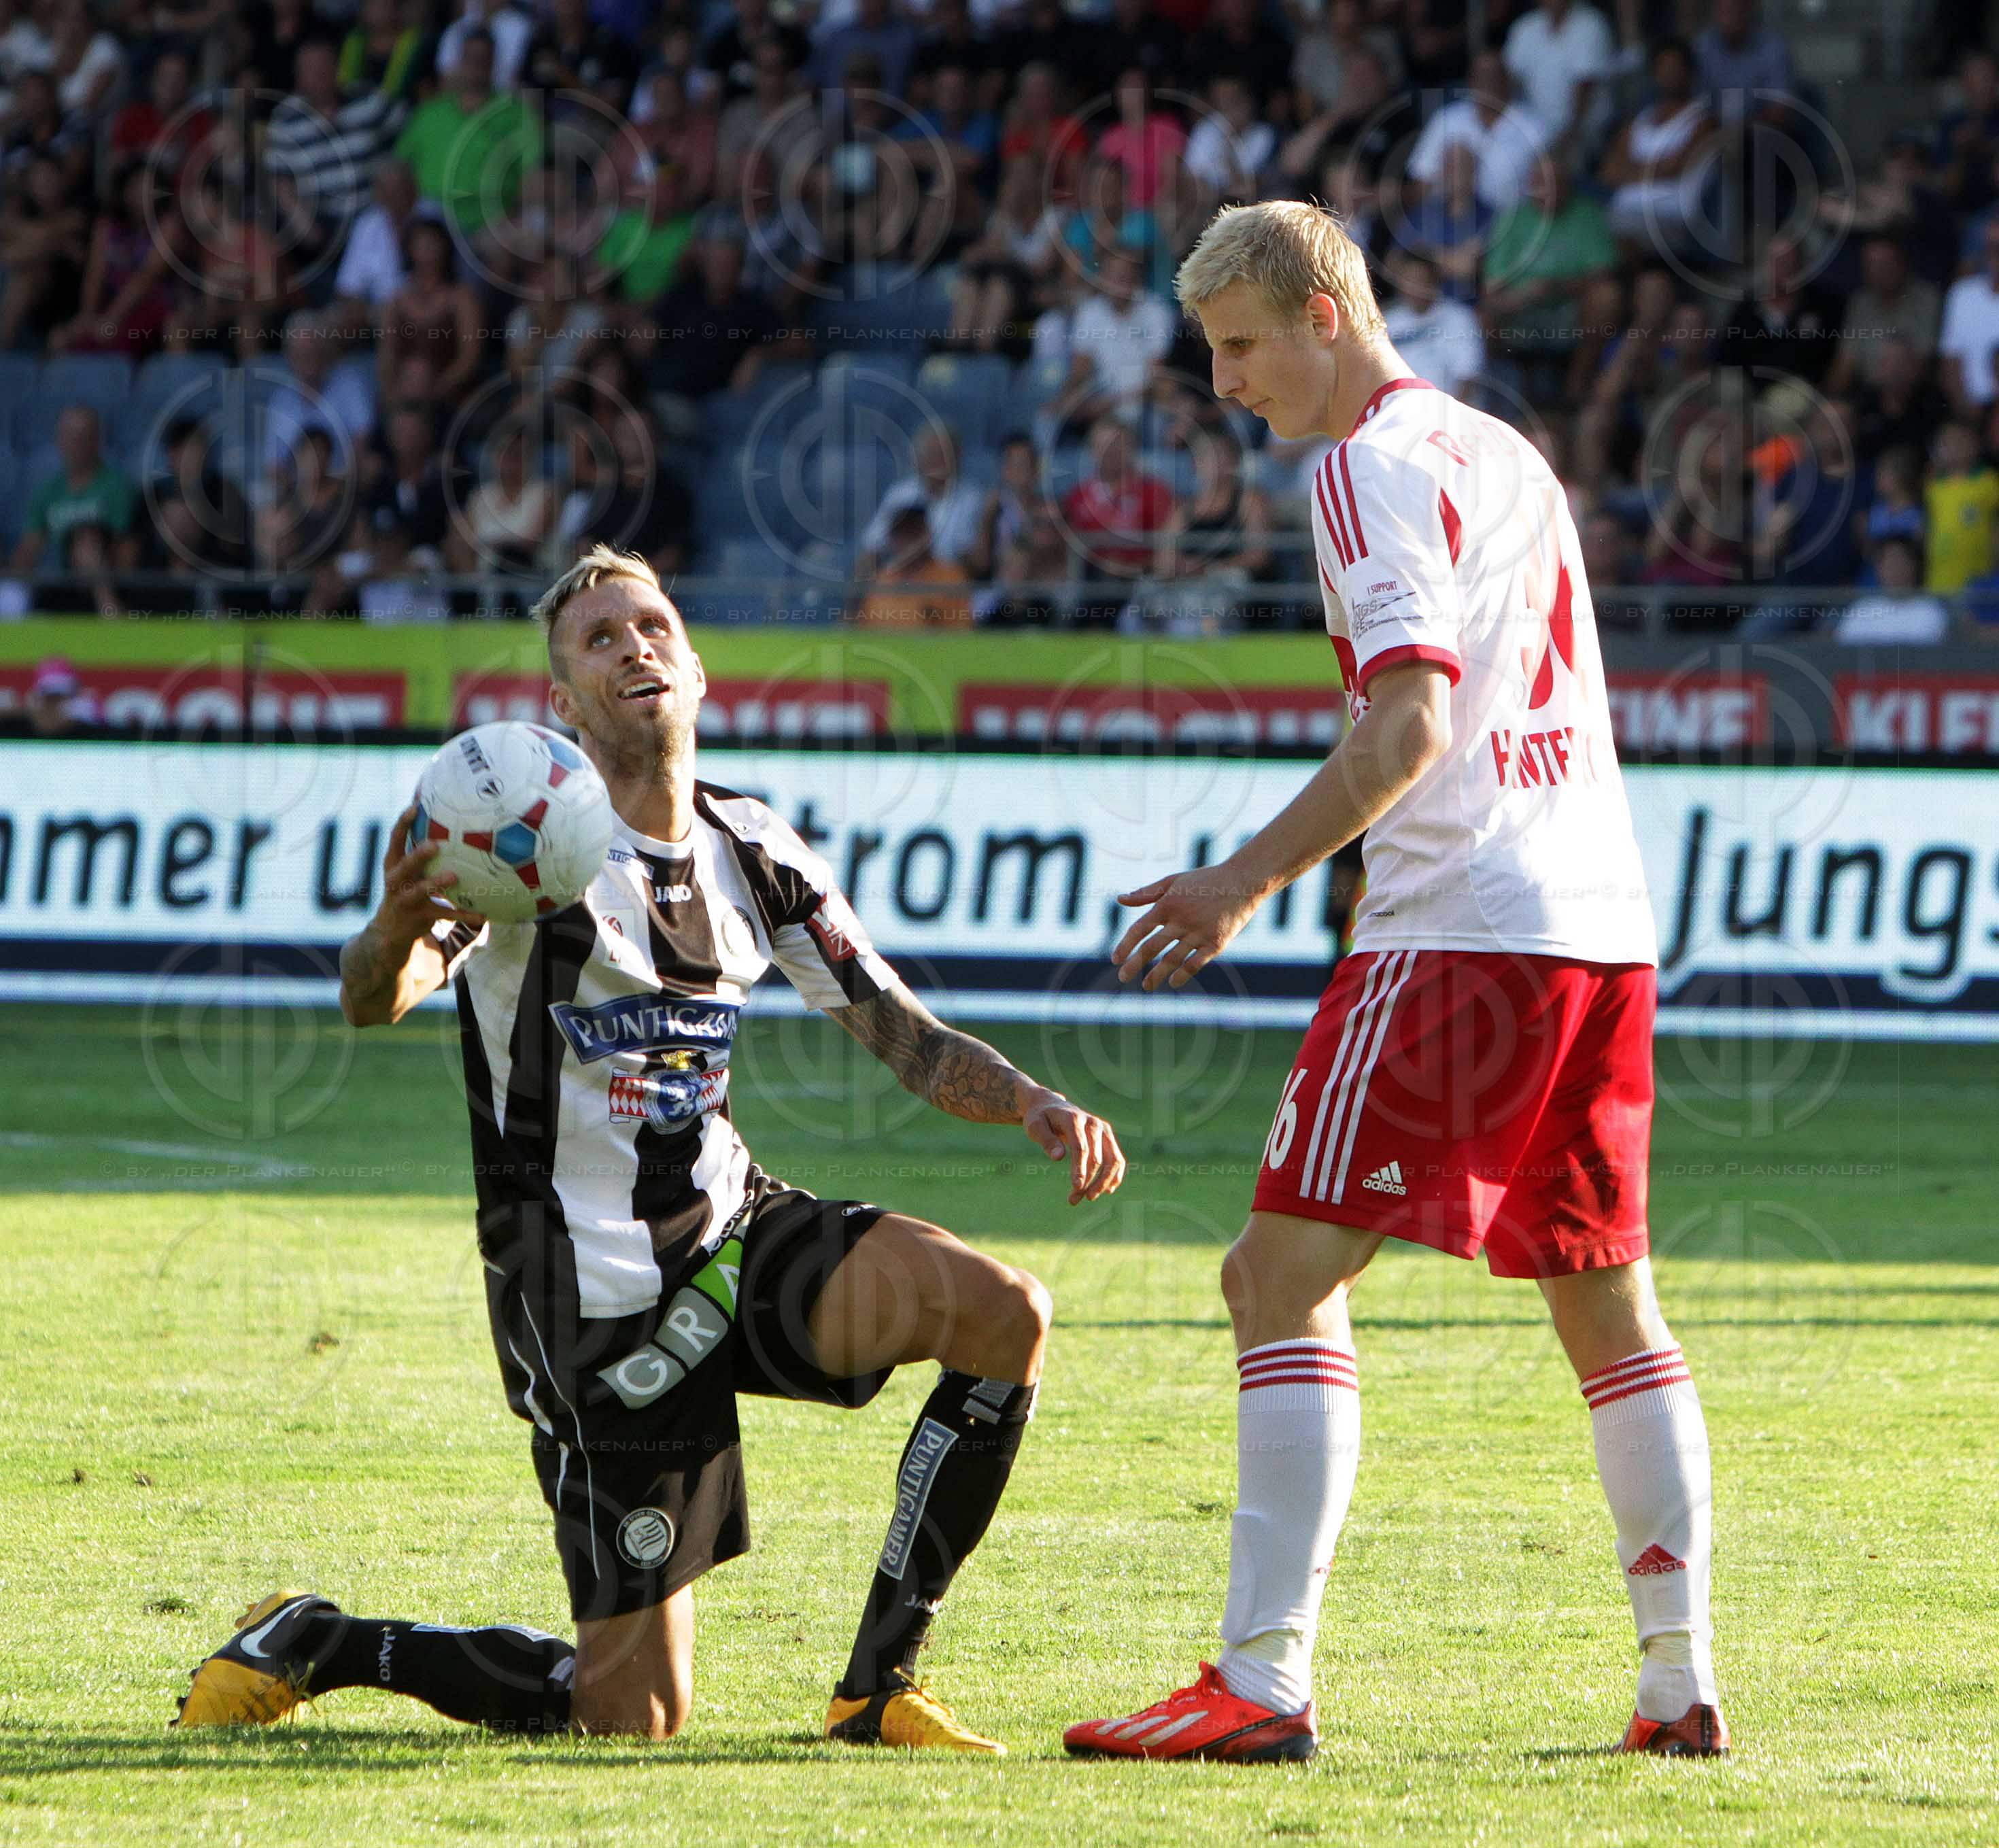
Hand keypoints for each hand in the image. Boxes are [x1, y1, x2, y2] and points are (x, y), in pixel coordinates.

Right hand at [375, 801, 486, 947]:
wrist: (391, 929)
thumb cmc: (406, 888)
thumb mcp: (407, 869)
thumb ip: (420, 850)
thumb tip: (446, 817)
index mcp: (393, 863)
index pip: (395, 839)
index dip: (403, 823)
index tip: (415, 806)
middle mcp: (395, 881)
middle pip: (404, 866)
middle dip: (417, 856)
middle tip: (434, 844)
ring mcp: (406, 900)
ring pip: (420, 890)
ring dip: (436, 883)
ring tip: (454, 876)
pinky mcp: (420, 917)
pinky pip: (445, 915)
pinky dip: (464, 915)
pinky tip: (483, 915)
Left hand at [1020, 1086, 1125, 1204]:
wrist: (1051, 1106)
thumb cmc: (1040, 1118)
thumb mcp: (1035, 1127)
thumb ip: (1046, 1140)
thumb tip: (1059, 1157)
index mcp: (1074, 1119)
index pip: (1081, 1147)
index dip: (1079, 1169)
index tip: (1076, 1187)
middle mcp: (1093, 1123)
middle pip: (1096, 1157)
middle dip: (1087, 1181)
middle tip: (1073, 1200)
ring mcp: (1103, 1130)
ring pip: (1113, 1160)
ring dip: (1103, 1182)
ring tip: (1089, 1198)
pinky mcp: (1107, 1137)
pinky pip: (1117, 1158)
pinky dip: (1115, 1175)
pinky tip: (1107, 1190)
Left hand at [1112, 860, 1265, 989]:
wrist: (1243, 881)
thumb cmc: (1205, 881)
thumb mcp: (1173, 881)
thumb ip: (1146, 893)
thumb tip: (1120, 900)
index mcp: (1168, 904)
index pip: (1140, 928)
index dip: (1126, 945)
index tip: (1116, 959)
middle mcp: (1181, 920)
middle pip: (1152, 947)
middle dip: (1135, 964)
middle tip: (1122, 977)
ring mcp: (1199, 932)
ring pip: (1172, 958)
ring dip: (1157, 974)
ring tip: (1146, 986)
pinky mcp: (1217, 942)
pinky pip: (1196, 963)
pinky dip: (1183, 974)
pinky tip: (1173, 982)